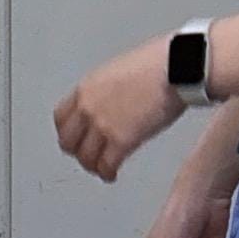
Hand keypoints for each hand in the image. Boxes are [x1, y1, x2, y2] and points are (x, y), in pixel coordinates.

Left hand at [53, 33, 185, 181]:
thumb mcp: (121, 70)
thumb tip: (115, 102)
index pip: (61, 118)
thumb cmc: (160, 63)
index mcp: (87, 87)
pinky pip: (107, 165)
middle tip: (88, 155)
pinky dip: (108, 173)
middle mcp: (89, 107)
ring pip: (86, 157)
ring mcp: (103, 125)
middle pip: (68, 141)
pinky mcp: (122, 141)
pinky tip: (112, 174)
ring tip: (102, 168)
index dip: (68, 131)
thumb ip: (108, 90)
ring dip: (93, 165)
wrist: (177, 68)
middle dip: (78, 151)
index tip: (76, 137)